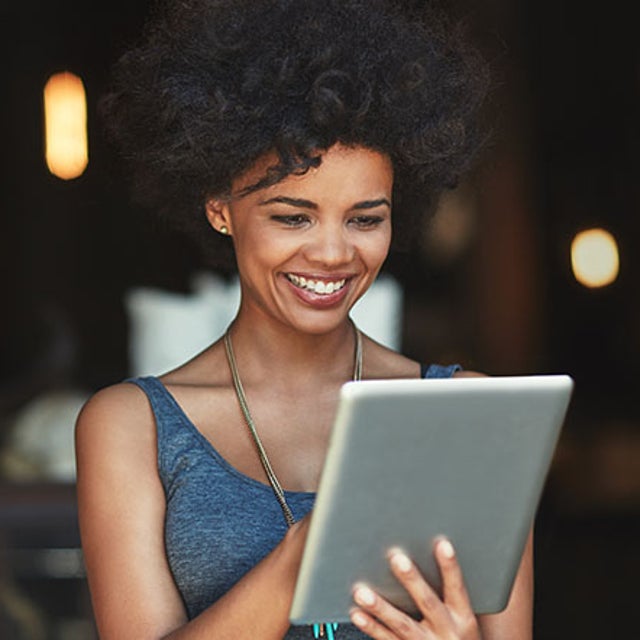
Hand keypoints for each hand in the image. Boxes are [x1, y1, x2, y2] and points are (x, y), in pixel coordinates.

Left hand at [349, 538, 480, 639]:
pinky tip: (357, 613)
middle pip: (428, 602)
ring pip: (402, 624)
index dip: (450, 567)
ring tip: (361, 591)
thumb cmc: (458, 637)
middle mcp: (446, 632)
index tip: (443, 544)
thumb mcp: (463, 619)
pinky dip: (372, 626)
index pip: (456, 588)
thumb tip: (430, 553)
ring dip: (380, 607)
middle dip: (412, 580)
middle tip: (397, 559)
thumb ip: (448, 593)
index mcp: (463, 618)